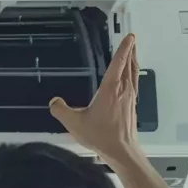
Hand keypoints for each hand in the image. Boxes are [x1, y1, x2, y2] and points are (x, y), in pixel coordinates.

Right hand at [49, 34, 142, 166]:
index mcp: (111, 88)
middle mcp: (123, 90)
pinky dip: (133, 75)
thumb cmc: (101, 136)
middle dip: (130, 51)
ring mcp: (130, 98)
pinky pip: (134, 84)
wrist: (122, 151)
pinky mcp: (132, 107)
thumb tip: (54, 102)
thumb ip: (61, 110)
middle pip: (129, 65)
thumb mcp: (74, 123)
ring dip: (134, 61)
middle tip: (132, 40)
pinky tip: (130, 79)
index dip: (124, 48)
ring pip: (134, 74)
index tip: (129, 36)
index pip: (118, 63)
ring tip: (133, 53)